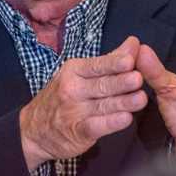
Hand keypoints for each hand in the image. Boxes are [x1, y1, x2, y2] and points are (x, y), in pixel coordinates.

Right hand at [20, 36, 147, 170]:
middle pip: (102, 84)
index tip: (130, 60)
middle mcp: (72, 88)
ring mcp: (74, 111)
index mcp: (74, 70)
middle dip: (121, 82)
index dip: (114, 63)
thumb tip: (133, 43)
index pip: (97, 65)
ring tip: (141, 98)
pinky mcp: (77, 132)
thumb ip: (109, 61)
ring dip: (123, 102)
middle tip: (138, 79)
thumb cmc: (62, 96)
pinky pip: (96, 126)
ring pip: (103, 105)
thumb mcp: (79, 73)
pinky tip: (125, 119)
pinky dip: (111, 123)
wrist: (34, 129)